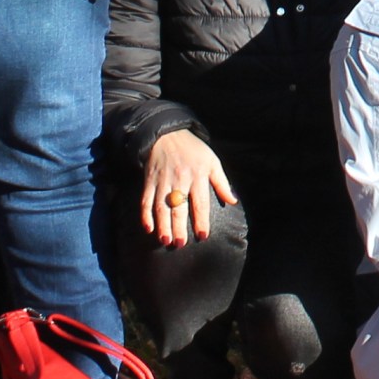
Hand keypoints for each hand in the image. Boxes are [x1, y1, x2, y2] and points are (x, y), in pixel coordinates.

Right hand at [141, 128, 235, 246]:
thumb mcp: (213, 161)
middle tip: (180, 244)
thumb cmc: (194, 150)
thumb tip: (233, 201)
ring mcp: (163, 181)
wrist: (168, 135)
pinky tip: (148, 228)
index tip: (203, 236)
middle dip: (179, 226)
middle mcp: (180, 179)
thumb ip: (222, 183)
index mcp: (198, 175)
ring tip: (165, 240)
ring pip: (161, 206)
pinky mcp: (149, 181)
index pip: (200, 202)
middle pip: (179, 207)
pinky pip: (145, 200)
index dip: (202, 220)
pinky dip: (145, 215)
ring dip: (162, 224)